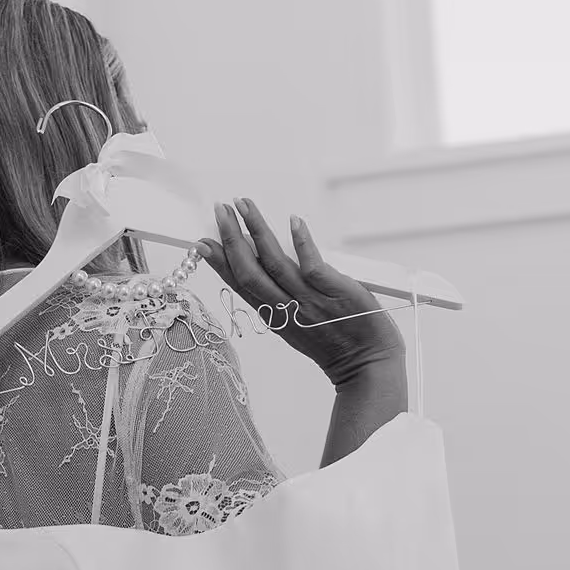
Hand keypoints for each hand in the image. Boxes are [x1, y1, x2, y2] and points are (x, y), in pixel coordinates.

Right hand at [198, 198, 408, 393]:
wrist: (367, 364)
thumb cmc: (336, 342)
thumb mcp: (297, 325)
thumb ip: (281, 298)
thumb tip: (267, 263)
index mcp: (275, 316)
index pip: (241, 285)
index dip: (219, 263)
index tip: (202, 242)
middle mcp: (286, 308)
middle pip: (250, 271)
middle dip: (231, 238)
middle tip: (220, 210)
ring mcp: (309, 300)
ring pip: (275, 263)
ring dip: (257, 230)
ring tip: (243, 205)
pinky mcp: (334, 292)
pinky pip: (313, 264)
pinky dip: (302, 242)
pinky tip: (292, 221)